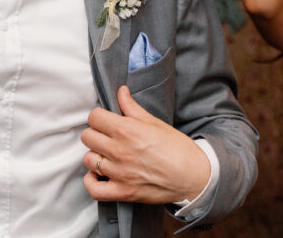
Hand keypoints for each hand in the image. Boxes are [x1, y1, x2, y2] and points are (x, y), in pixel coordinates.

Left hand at [81, 86, 209, 204]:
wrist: (194, 177)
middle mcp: (119, 151)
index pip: (94, 117)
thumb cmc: (178, 148)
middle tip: (107, 137)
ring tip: (107, 156)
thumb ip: (132, 107)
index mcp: (127, 130)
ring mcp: (120, 173)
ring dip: (95, 156)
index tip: (106, 121)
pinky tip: (99, 175)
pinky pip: (94, 188)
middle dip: (96, 134)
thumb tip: (121, 91)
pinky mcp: (123, 192)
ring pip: (88, 160)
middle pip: (88, 137)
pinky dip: (92, 181)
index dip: (99, 117)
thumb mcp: (155, 123)